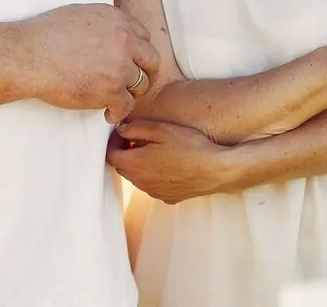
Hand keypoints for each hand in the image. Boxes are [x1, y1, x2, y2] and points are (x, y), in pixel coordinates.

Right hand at [19, 4, 160, 123]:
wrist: (27, 56)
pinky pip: (126, 106)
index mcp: (117, 20)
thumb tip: (111, 32)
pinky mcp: (110, 90)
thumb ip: (104, 24)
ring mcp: (119, 66)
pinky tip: (109, 114)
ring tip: (117, 100)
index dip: (138, 52)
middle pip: (152, 60)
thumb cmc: (45, 35)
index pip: (144, 37)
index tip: (131, 63)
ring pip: (141, 85)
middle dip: (146, 73)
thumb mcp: (81, 14)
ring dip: (131, 94)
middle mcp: (124, 40)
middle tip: (135, 84)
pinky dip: (119, 113)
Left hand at [108, 120, 235, 203]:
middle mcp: (140, 182)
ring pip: (139, 177)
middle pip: (123, 167)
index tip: (123, 134)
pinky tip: (171, 164)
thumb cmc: (190, 147)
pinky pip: (154, 185)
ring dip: (141, 164)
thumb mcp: (161, 129)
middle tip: (139, 139)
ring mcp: (153, 192)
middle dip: (127, 152)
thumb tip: (121, 130)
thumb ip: (135, 128)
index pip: (111, 155)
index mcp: (135, 164)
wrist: (215, 169)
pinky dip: (156, 175)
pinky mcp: (167, 197)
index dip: (114, 142)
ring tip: (159, 150)